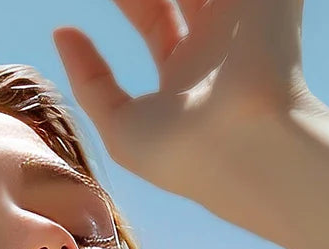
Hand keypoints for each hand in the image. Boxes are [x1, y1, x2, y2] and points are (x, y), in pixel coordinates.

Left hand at [53, 0, 323, 212]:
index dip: (130, 2)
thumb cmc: (181, 153)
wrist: (244, 147)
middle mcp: (213, 46)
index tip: (97, 6)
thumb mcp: (120, 128)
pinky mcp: (266, 0)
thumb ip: (90, 81)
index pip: (156, 21)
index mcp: (185, 77)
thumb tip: (61, 32)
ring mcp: (239, 19)